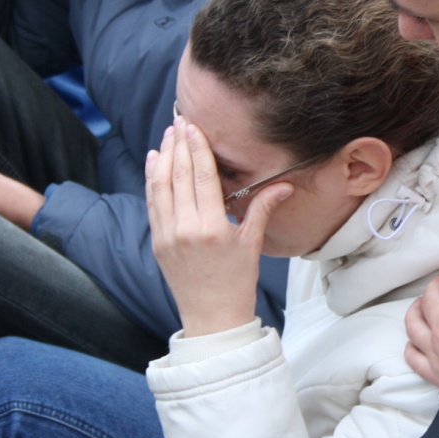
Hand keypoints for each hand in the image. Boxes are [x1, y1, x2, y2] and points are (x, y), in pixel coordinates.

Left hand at [147, 119, 292, 337]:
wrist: (212, 317)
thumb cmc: (237, 281)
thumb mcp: (253, 244)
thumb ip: (264, 209)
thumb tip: (286, 184)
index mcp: (212, 228)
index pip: (203, 177)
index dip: (198, 148)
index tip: (195, 126)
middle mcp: (185, 229)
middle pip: (180, 176)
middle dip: (180, 145)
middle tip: (180, 120)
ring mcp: (167, 236)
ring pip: (160, 187)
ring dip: (163, 158)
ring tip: (167, 135)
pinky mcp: (157, 242)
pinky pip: (152, 204)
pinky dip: (152, 180)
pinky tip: (155, 162)